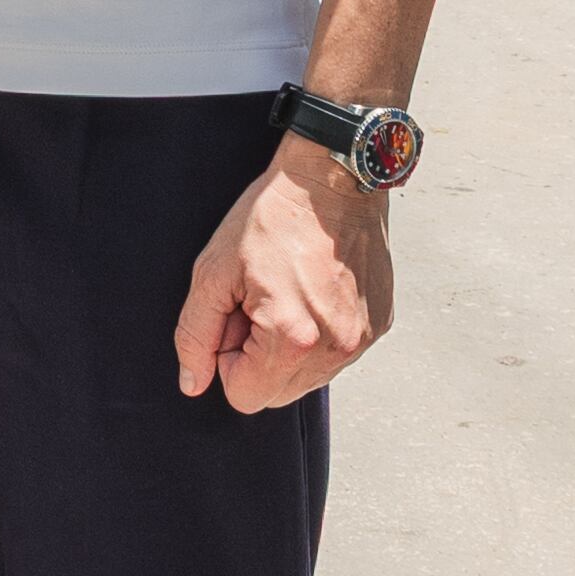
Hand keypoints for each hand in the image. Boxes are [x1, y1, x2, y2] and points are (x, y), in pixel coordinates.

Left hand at [175, 136, 392, 413]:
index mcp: (291, 338)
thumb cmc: (269, 219)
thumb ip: (196, 335)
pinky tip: (314, 289)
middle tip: (258, 302)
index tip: (236, 315)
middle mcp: (335, 348)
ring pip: (308, 378)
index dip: (228, 360)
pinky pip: (337, 354)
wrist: (333, 178)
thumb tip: (194, 385)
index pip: (244, 397)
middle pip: (277, 394)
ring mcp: (362, 338)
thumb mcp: (213, 272)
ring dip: (289, 349)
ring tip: (288, 291)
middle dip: (258, 358)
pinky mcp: (380, 325)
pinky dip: (319, 334)